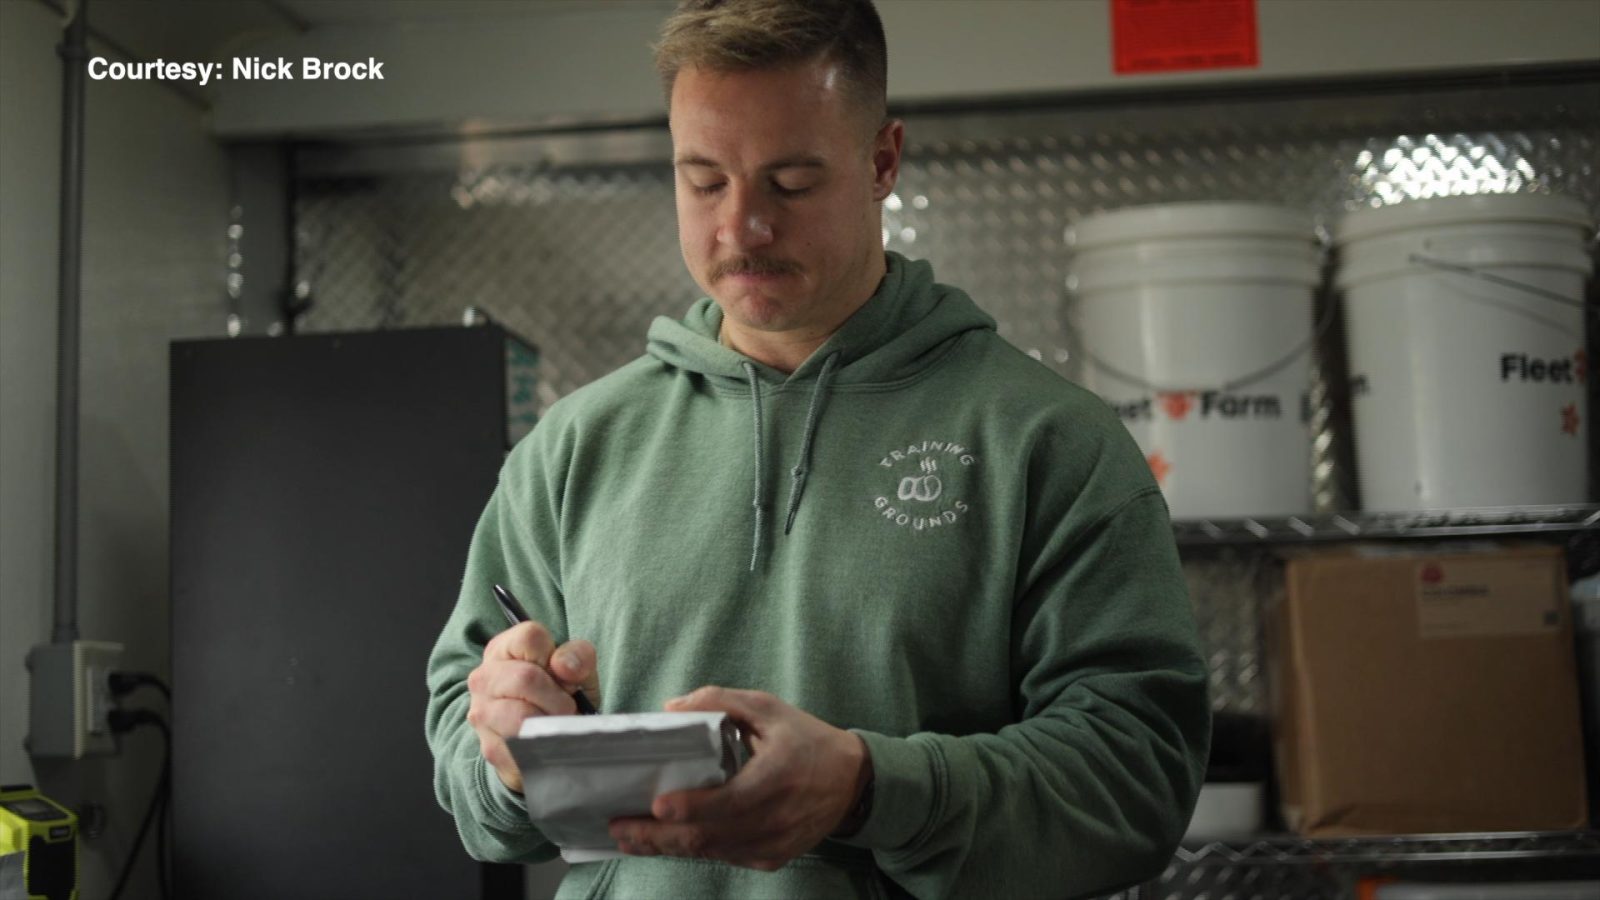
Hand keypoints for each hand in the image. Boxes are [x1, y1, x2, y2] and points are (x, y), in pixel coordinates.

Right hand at [466, 621, 598, 792]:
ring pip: (522, 716)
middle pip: (526, 677)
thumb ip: (578, 657)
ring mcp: (482, 714)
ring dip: (551, 723)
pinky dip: (545, 745)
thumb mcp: (578, 671)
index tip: (561, 673)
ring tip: (556, 724)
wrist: (548, 742)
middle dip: (557, 695)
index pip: (530, 637)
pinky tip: (547, 742)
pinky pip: (523, 746)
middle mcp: (484, 678)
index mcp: (502, 649)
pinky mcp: (490, 748)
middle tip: (565, 706)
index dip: (555, 656)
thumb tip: (564, 666)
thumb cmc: (561, 697)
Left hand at [607, 687, 869, 870]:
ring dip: (668, 847)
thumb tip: (671, 708)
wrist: (852, 782)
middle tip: (619, 827)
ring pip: (713, 852)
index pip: (731, 801)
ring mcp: (775, 843)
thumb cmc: (806, 740)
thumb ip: (720, 701)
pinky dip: (694, 849)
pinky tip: (665, 842)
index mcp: (779, 776)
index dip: (693, 807)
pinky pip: (726, 857)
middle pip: (710, 836)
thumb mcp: (769, 708)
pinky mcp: (772, 858)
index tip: (659, 807)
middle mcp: (777, 817)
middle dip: (659, 837)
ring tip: (629, 837)